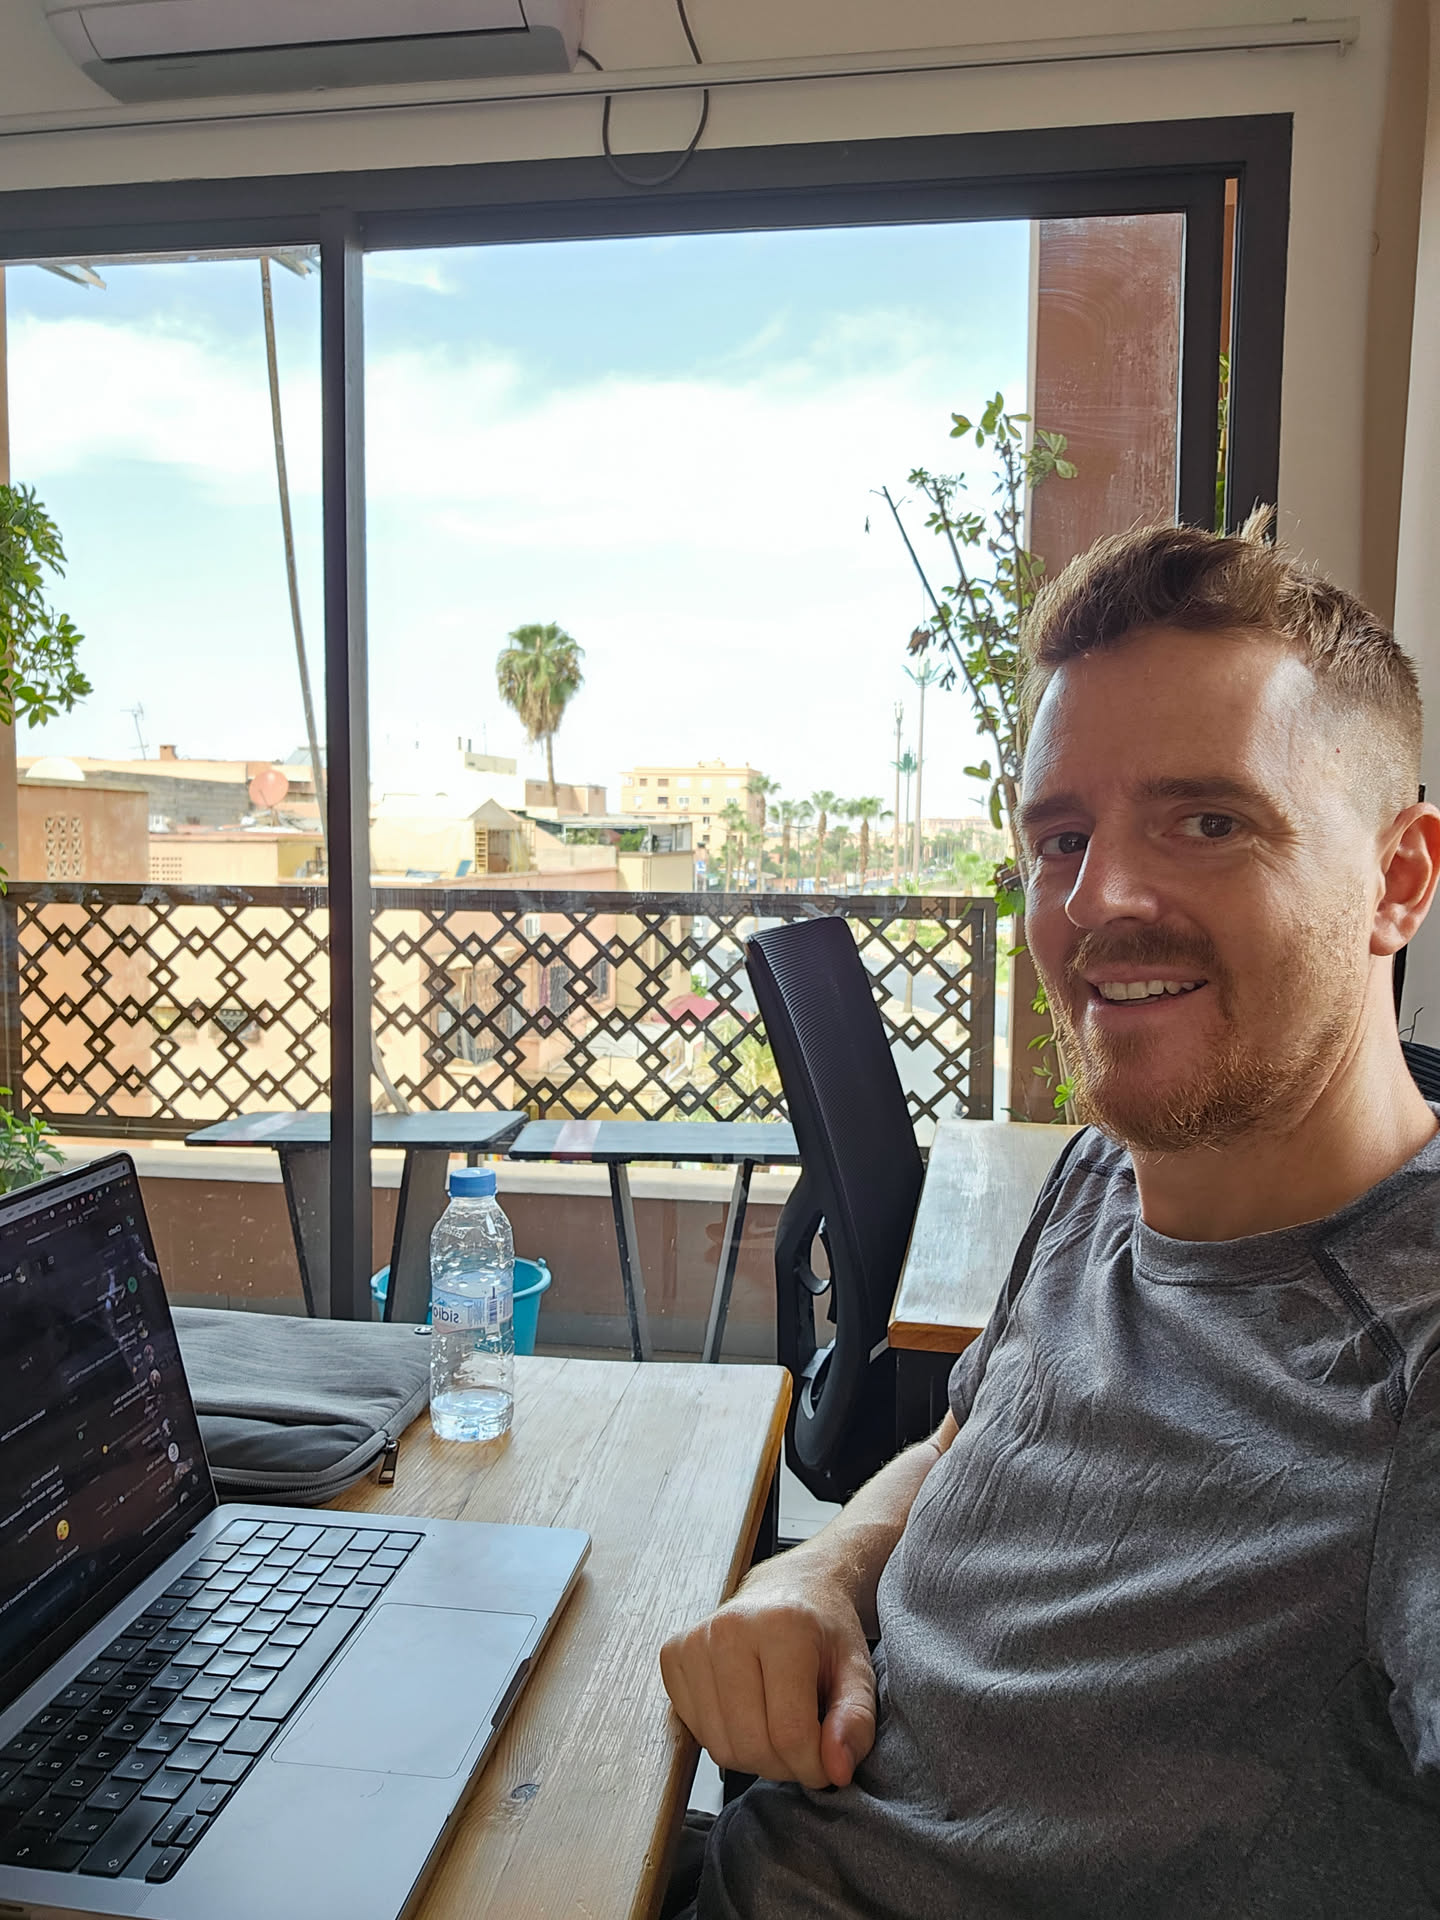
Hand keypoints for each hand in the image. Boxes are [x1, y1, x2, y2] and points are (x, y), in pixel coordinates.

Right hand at [660, 1552, 877, 1789]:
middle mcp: (730, 1629)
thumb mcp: (858, 1672)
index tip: (826, 1763)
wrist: (788, 1586)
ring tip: (777, 1728)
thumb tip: (837, 1769)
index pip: (790, 1732)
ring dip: (755, 1757)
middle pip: (751, 1745)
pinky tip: (747, 1712)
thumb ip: (857, 1721)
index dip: (814, 1766)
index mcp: (783, 1626)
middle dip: (784, 1765)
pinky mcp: (673, 1655)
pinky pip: (697, 1733)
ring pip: (721, 1747)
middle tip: (803, 1745)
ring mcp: (695, 1641)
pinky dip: (726, 1739)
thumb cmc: (822, 1631)